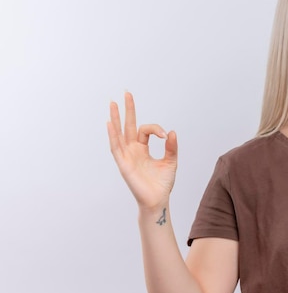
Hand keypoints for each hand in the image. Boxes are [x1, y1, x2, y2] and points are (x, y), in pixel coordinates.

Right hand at [107, 92, 177, 210]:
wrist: (157, 200)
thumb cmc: (162, 183)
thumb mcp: (170, 161)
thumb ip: (171, 147)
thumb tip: (172, 132)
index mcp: (142, 148)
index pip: (145, 130)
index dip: (155, 128)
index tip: (165, 135)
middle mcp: (132, 150)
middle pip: (128, 126)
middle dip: (127, 110)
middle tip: (126, 93)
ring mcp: (126, 156)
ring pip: (119, 134)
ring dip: (115, 119)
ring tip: (113, 103)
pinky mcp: (123, 164)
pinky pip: (116, 148)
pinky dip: (113, 136)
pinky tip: (110, 124)